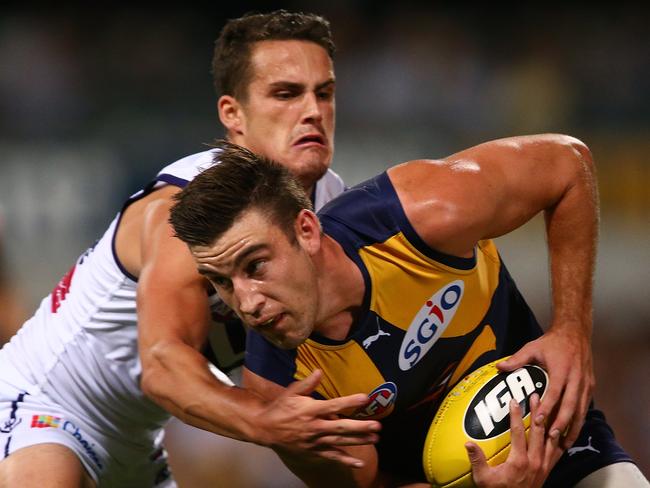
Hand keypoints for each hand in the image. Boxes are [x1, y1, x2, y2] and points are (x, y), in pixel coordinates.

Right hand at [257, 370, 380, 467]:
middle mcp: (315, 427)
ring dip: (358, 441)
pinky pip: (332, 456)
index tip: (364, 398)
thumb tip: (320, 372)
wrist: (266, 429)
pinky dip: (345, 460)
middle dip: (360, 427)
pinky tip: (359, 462)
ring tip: (375, 438)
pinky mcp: (314, 451)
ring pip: (340, 442)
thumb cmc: (280, 408)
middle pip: (341, 427)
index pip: (333, 405)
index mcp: (310, 410)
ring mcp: (315, 441)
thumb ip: (307, 383)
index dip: (349, 402)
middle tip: (377, 425)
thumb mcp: (291, 392)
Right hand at [466, 394, 562, 486]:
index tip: (514, 401)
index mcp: (519, 461)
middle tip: (535, 395)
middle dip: (538, 411)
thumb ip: (477, 460)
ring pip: (550, 439)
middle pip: (539, 431)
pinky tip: (559, 430)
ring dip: (549, 421)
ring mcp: (544, 466)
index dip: (516, 415)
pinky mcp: (547, 470)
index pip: (519, 432)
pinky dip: (559, 439)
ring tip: (550, 406)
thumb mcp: (484, 479)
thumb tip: (468, 443)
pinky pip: (557, 452)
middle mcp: (535, 461)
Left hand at [497, 326, 593, 447]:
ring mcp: (585, 383)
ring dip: (573, 427)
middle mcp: (576, 378)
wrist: (575, 332)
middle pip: (570, 405)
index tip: (538, 421)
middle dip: (562, 423)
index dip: (547, 407)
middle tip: (552, 438)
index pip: (555, 392)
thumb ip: (517, 359)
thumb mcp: (533, 348)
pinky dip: (579, 420)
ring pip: (580, 410)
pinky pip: (584, 407)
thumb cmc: (552, 342)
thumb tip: (499, 368)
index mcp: (562, 369)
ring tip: (564, 444)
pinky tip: (572, 432)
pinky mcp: (590, 386)